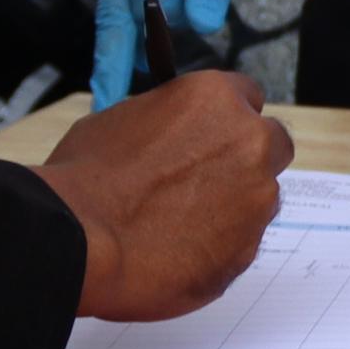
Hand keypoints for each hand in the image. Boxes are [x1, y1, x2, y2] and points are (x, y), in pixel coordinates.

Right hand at [36, 70, 296, 319]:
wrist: (78, 242)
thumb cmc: (85, 178)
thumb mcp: (122, 119)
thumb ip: (167, 121)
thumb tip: (173, 134)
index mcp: (216, 99)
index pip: (247, 96)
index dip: (226, 117)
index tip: (212, 133)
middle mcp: (249, 144)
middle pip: (271, 145)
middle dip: (248, 159)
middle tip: (207, 179)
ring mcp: (254, 201)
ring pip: (259, 199)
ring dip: (232, 206)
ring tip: (178, 224)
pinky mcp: (246, 251)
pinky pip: (241, 245)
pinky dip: (217, 247)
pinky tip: (175, 253)